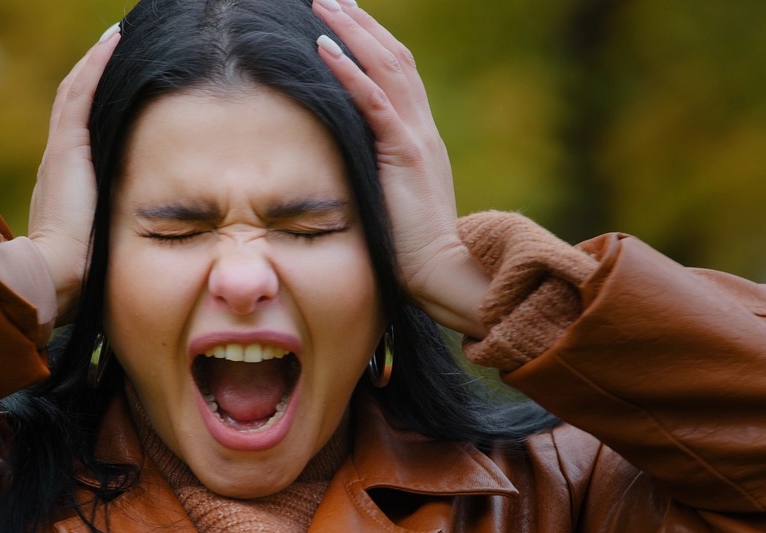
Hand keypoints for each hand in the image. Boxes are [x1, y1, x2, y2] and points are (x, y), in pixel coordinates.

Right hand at [27, 24, 120, 325]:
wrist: (55, 280)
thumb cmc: (83, 277)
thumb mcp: (103, 249)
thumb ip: (114, 236)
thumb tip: (148, 244)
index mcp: (64, 185)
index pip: (80, 131)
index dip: (95, 102)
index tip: (117, 82)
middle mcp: (58, 163)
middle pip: (75, 103)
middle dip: (95, 73)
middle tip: (118, 43)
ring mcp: (60, 152)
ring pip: (77, 91)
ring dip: (98, 61)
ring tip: (120, 33)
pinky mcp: (67, 148)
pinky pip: (82, 93)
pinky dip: (97, 65)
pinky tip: (116, 40)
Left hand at [311, 0, 488, 337]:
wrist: (442, 272)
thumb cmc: (412, 249)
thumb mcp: (393, 201)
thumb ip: (379, 176)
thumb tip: (349, 168)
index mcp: (419, 138)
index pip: (397, 75)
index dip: (372, 43)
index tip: (346, 18)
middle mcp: (422, 129)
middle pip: (393, 58)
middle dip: (360, 23)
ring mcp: (416, 138)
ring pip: (386, 68)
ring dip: (352, 32)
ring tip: (322, 4)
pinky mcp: (405, 155)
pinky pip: (375, 103)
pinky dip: (349, 72)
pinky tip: (324, 47)